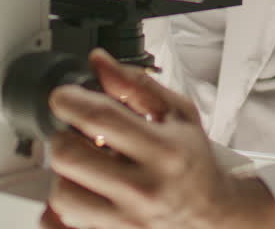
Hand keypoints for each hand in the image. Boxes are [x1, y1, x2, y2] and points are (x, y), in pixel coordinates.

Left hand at [42, 49, 274, 228]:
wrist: (212, 214)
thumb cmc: (192, 162)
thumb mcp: (177, 113)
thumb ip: (136, 85)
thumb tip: (99, 62)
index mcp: (163, 151)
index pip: (98, 118)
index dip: (70, 100)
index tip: (64, 97)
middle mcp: (143, 189)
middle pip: (69, 156)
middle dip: (65, 137)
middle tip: (77, 134)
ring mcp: (127, 220)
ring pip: (61, 194)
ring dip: (65, 175)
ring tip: (84, 166)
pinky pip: (64, 224)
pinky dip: (64, 208)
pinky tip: (84, 192)